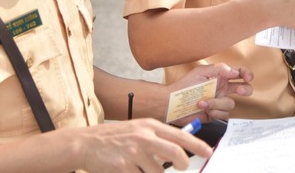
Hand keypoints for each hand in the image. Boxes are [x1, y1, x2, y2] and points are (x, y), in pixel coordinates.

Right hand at [80, 118, 211, 172]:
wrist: (86, 143)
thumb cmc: (115, 138)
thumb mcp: (139, 129)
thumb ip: (158, 137)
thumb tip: (181, 148)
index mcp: (150, 126)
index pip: (180, 136)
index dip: (197, 146)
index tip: (208, 152)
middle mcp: (144, 137)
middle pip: (176, 154)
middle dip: (183, 164)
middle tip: (182, 167)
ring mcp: (133, 153)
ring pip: (158, 172)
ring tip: (140, 166)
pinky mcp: (124, 168)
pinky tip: (129, 169)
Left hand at [170, 63, 253, 123]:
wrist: (172, 104)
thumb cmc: (184, 86)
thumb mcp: (201, 72)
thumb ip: (219, 69)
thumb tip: (234, 71)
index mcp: (220, 77)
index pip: (239, 73)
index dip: (246, 74)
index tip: (247, 77)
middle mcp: (222, 89)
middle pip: (244, 89)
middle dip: (245, 90)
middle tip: (240, 91)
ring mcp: (219, 102)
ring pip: (231, 103)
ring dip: (217, 103)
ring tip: (203, 102)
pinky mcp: (215, 114)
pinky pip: (223, 114)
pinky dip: (214, 111)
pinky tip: (204, 108)